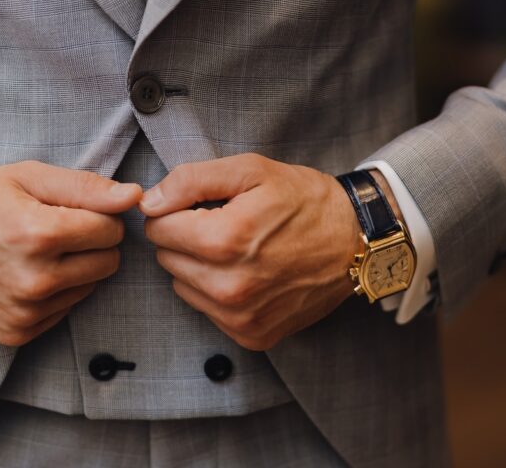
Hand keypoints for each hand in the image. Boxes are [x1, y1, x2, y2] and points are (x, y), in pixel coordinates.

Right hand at [0, 161, 141, 346]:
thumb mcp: (28, 177)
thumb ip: (86, 187)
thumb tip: (133, 197)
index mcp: (38, 235)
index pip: (111, 230)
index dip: (98, 215)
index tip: (73, 210)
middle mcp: (33, 280)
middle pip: (108, 262)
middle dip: (92, 243)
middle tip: (57, 229)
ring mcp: (23, 311)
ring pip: (89, 288)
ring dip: (74, 268)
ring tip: (36, 250)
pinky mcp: (14, 332)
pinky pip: (65, 312)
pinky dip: (55, 293)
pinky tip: (25, 273)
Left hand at [140, 153, 365, 350]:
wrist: (356, 242)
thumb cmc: (305, 201)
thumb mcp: (252, 171)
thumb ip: (192, 180)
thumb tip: (148, 202)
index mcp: (225, 241)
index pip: (157, 228)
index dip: (176, 210)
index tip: (205, 206)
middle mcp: (229, 287)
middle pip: (166, 258)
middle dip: (187, 238)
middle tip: (226, 225)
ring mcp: (241, 317)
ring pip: (182, 285)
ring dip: (200, 266)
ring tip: (240, 249)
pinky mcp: (252, 335)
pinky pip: (207, 310)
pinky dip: (219, 291)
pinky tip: (250, 273)